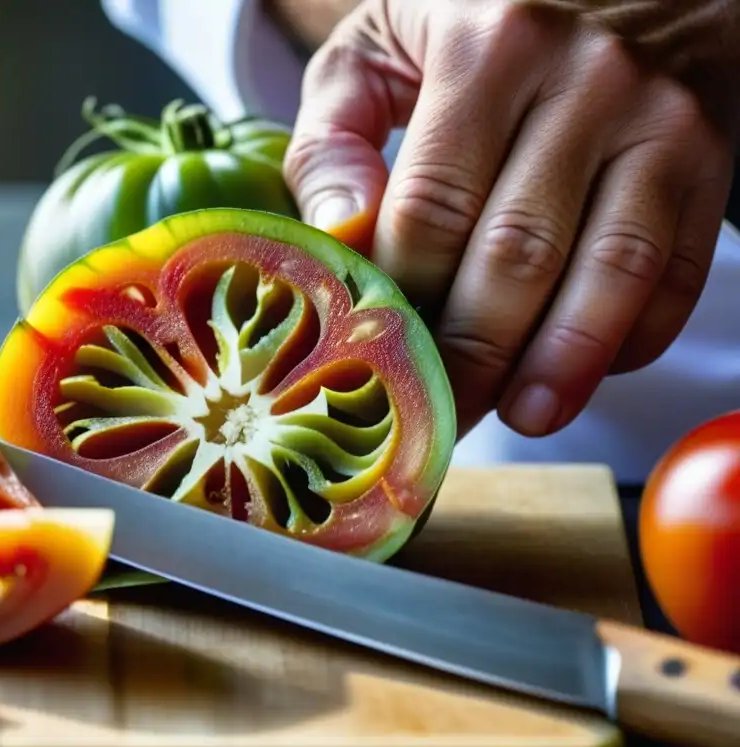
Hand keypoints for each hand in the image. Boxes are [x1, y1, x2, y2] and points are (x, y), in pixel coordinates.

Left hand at [283, 0, 736, 439]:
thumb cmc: (482, 17)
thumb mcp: (381, 44)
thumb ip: (334, 135)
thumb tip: (340, 235)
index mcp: (485, 48)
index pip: (431, 212)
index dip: (404, 304)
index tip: (382, 362)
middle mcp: (584, 80)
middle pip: (517, 254)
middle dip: (474, 355)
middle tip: (443, 414)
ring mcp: (660, 119)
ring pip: (611, 270)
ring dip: (564, 361)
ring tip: (524, 416)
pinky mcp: (710, 155)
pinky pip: (678, 269)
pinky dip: (634, 333)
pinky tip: (586, 368)